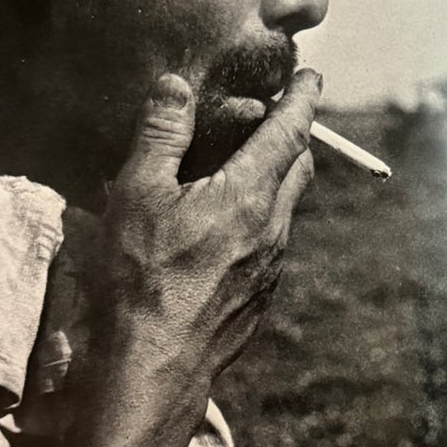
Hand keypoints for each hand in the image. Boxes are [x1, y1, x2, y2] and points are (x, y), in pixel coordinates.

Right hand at [96, 69, 319, 398]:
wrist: (154, 369)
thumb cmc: (140, 279)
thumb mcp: (137, 195)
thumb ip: (160, 135)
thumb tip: (176, 86)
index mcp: (249, 195)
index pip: (291, 132)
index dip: (302, 99)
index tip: (309, 77)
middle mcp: (273, 228)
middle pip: (301, 168)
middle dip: (295, 136)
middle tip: (275, 117)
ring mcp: (271, 267)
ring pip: (286, 208)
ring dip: (274, 180)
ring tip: (240, 169)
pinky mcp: (260, 296)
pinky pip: (271, 243)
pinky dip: (259, 219)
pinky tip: (221, 228)